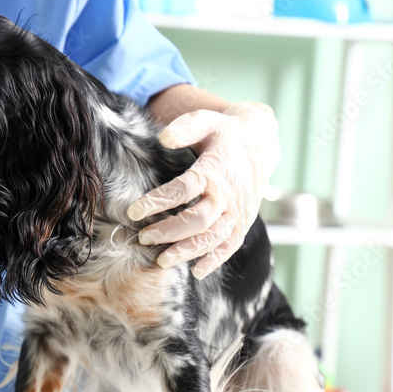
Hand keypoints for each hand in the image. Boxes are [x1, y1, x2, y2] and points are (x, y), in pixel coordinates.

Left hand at [127, 101, 280, 278]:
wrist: (260, 141)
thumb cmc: (225, 132)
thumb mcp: (207, 120)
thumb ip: (185, 127)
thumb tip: (164, 138)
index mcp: (215, 170)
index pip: (183, 190)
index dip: (157, 202)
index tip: (132, 211)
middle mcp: (228, 194)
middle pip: (199, 220)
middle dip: (170, 232)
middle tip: (144, 238)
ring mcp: (238, 210)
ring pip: (214, 237)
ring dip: (188, 251)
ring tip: (162, 260)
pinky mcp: (244, 221)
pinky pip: (231, 245)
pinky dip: (216, 260)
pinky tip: (196, 271)